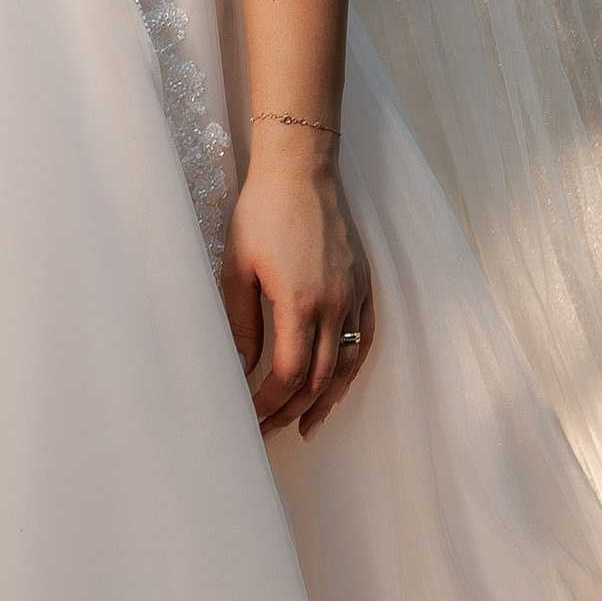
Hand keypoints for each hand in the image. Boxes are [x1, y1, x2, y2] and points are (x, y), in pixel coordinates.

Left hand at [220, 129, 373, 438]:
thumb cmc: (261, 214)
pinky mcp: (364, 284)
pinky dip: (351, 368)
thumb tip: (241, 370)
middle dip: (292, 409)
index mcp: (300, 303)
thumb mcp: (237, 270)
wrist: (301, 170)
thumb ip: (241, 326)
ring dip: (326, 399)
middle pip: (319, 377)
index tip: (251, 417)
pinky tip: (337, 384)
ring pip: (347, 364)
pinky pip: (365, 338)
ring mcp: (354, 295)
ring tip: (306, 425)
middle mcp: (335, 305)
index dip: (270, 403)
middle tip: (269, 430)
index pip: (290, 374)